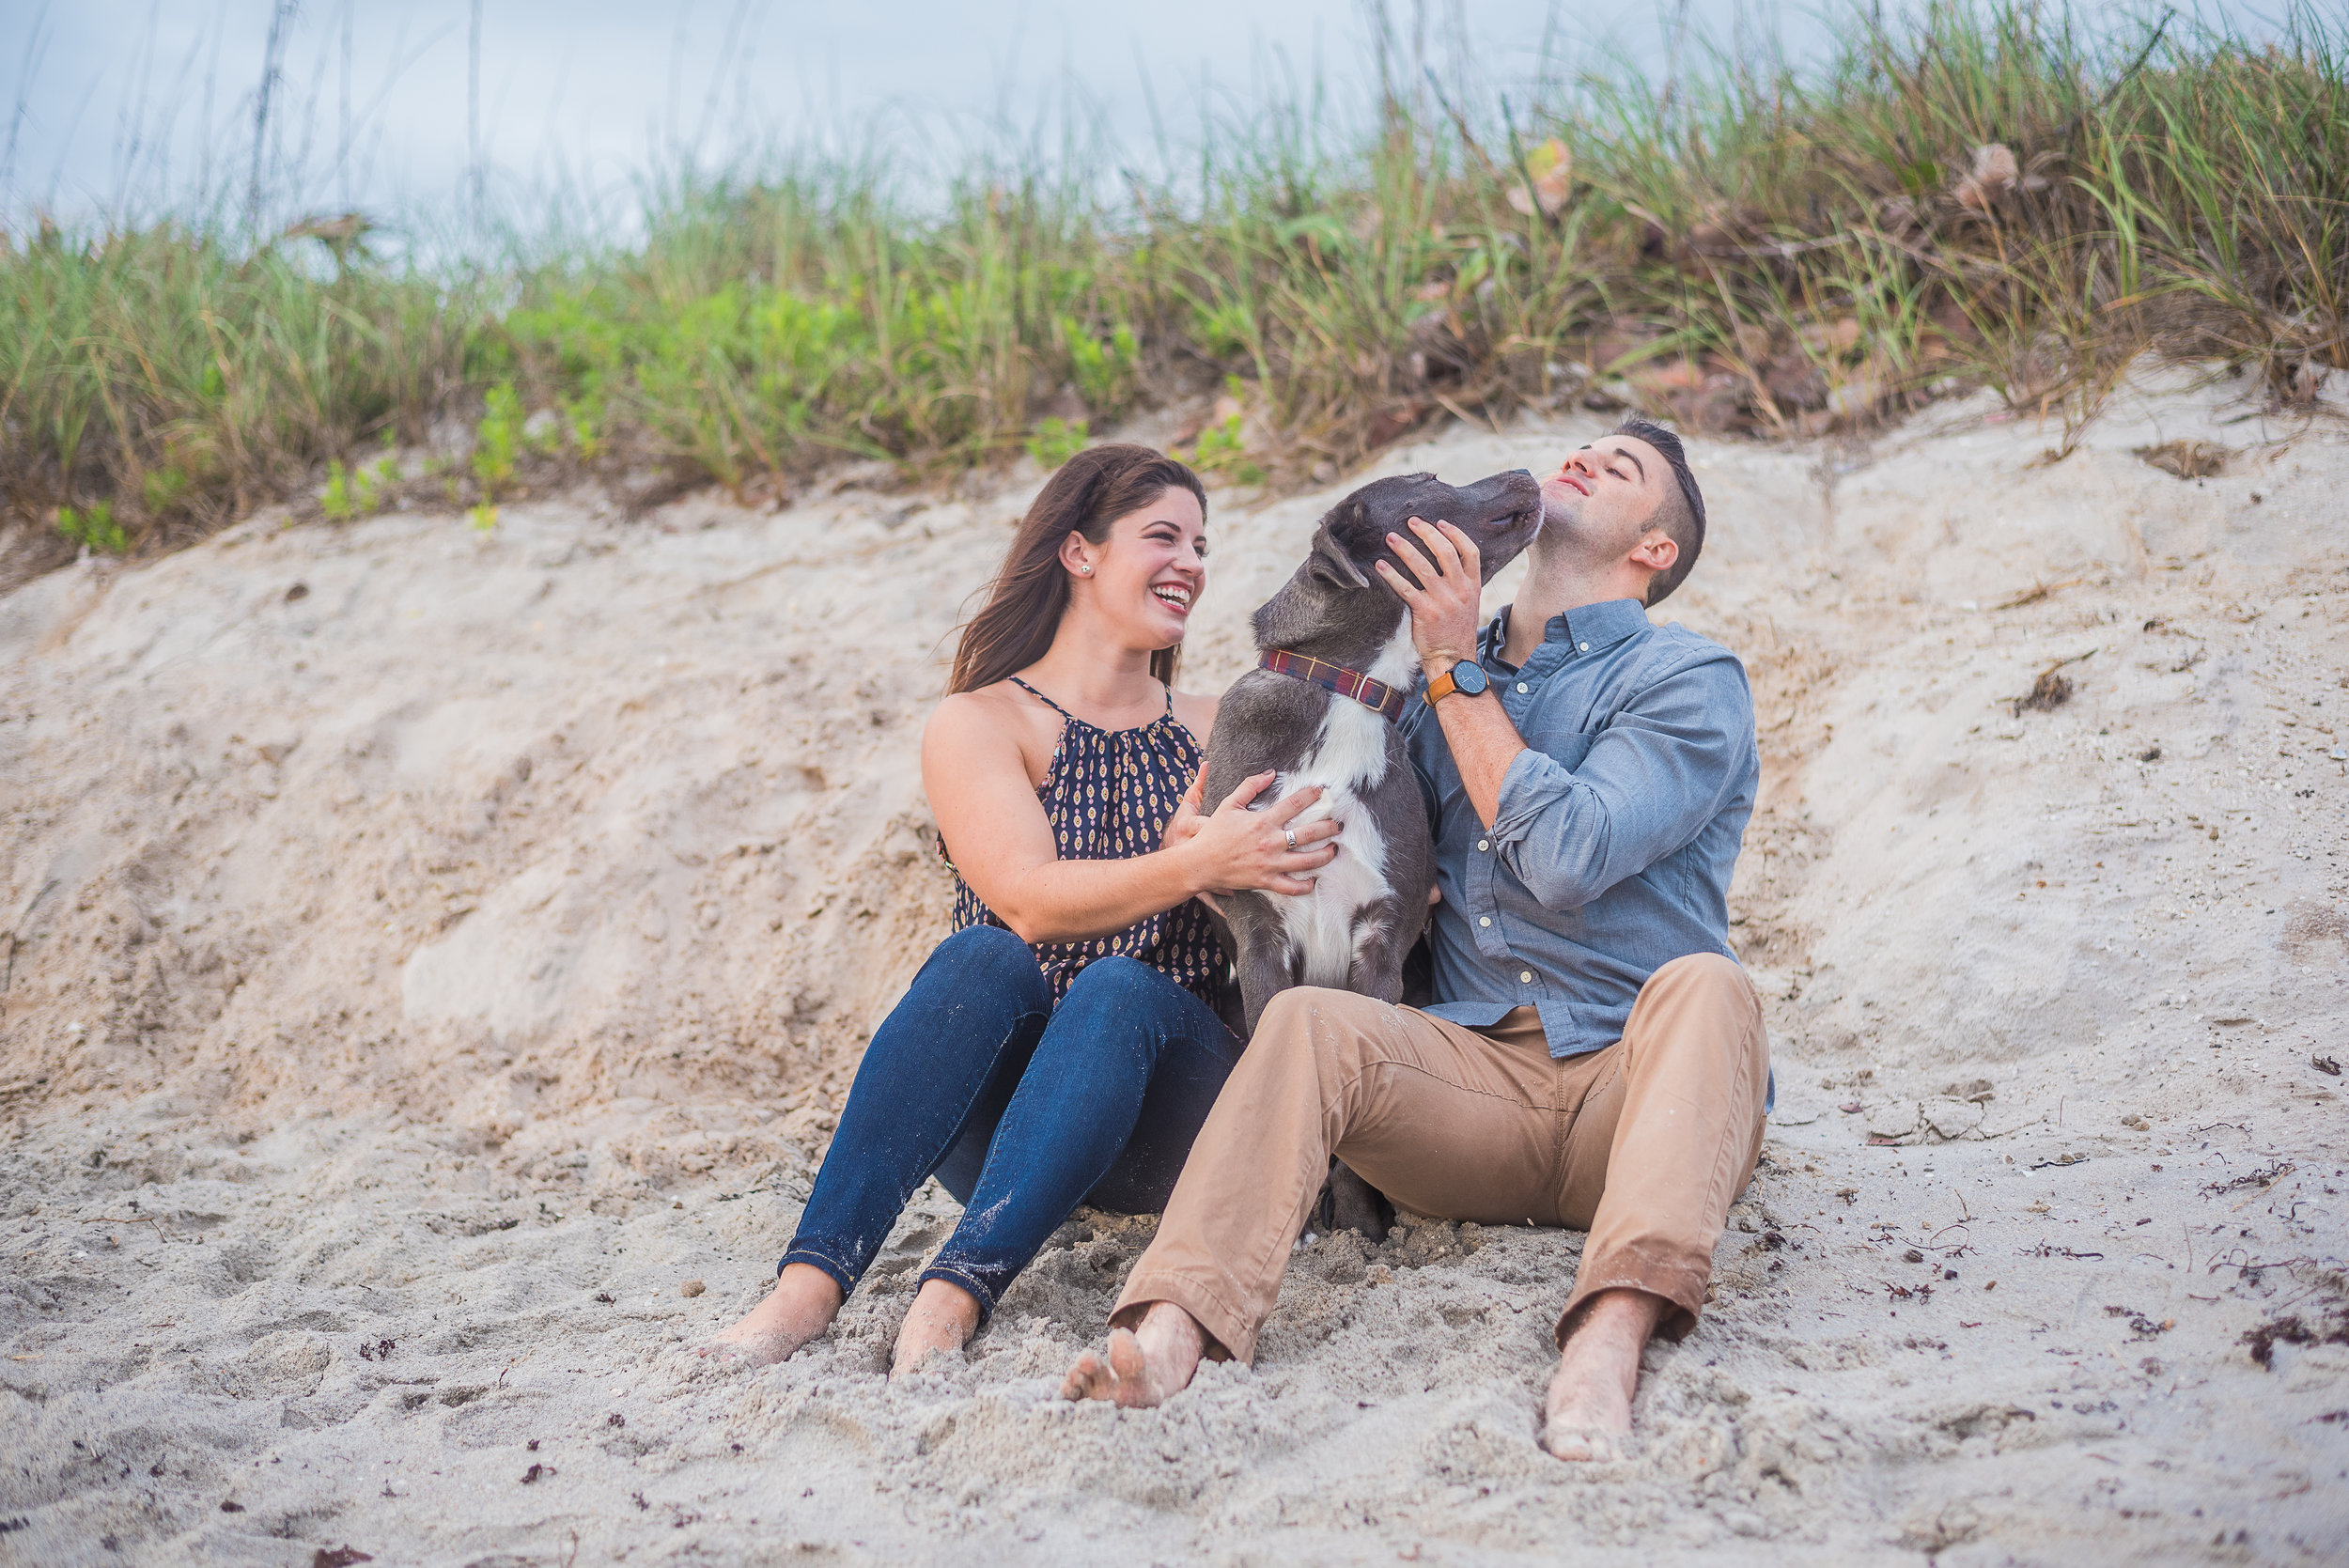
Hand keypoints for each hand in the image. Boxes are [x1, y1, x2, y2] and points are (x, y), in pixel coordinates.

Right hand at [1176, 770, 1340, 895]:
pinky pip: (1292, 887)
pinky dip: (1305, 886)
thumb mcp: (1229, 805)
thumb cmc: (1214, 833)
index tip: (1323, 791)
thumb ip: (1250, 787)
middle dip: (1328, 828)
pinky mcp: (1266, 881)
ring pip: (1307, 861)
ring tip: (1334, 850)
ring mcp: (1270, 863)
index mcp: (1263, 821)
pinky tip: (1314, 881)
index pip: (1295, 804)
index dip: (1312, 795)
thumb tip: (1270, 773)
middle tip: (1338, 825)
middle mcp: (1271, 842)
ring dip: (1325, 855)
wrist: (1200, 863)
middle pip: (1309, 833)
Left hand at [1375, 517, 1482, 670]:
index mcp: (1473, 586)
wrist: (1454, 658)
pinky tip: (1380, 567)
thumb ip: (1461, 582)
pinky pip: (1406, 588)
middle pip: (1445, 552)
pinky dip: (1391, 575)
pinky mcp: (1425, 613)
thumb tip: (1444, 560)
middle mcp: (1460, 590)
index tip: (1440, 522)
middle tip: (1411, 522)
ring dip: (1405, 549)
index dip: (1455, 534)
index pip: (1470, 552)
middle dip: (1426, 533)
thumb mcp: (1469, 604)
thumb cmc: (1456, 630)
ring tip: (1391, 538)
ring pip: (1423, 567)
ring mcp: (1443, 601)